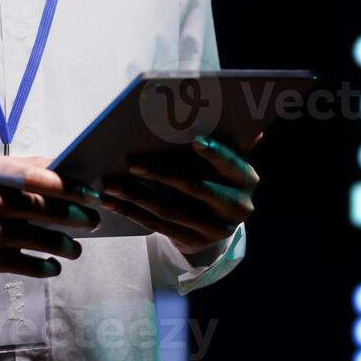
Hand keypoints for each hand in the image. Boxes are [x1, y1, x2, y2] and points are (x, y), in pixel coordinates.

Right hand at [0, 155, 99, 278]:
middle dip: (75, 217)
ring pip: (37, 239)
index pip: (37, 176)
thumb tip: (63, 168)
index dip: (69, 186)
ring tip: (77, 248)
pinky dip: (44, 267)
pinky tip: (55, 266)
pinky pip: (22, 265)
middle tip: (93, 221)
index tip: (92, 193)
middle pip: (42, 209)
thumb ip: (21, 168)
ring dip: (64, 245)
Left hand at [100, 133, 261, 255]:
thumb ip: (228, 144)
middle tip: (133, 164)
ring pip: (170, 209)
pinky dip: (133, 213)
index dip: (215, 154)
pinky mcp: (194, 242)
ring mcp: (215, 229)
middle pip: (195, 188)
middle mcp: (237, 207)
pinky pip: (158, 226)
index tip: (195, 141)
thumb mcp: (227, 163)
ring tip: (112, 185)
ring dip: (137, 196)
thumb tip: (237, 118)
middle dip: (161, 175)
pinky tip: (114, 203)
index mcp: (247, 180)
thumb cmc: (218, 178)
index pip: (231, 164)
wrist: (217, 222)